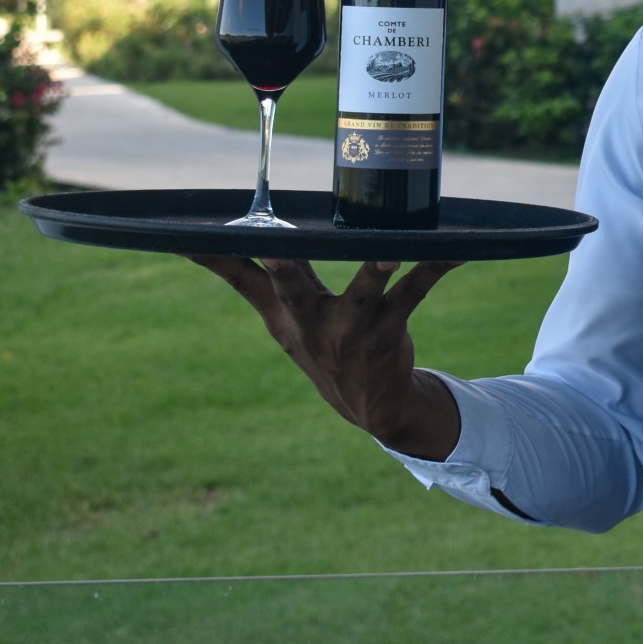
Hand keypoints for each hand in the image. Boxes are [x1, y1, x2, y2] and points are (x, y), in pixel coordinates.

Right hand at [188, 255, 464, 459]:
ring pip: (362, 292)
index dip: (214, 258)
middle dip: (284, 268)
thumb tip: (202, 246)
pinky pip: (415, 292)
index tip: (187, 237)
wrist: (374, 406)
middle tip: (278, 248)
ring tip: (389, 247)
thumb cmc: (322, 346)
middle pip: (291, 288)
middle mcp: (312, 321)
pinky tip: (456, 249)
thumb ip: (250, 279)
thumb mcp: (282, 321)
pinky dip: (434, 268)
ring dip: (375, 269)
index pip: (242, 278)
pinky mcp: (389, 330)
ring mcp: (351, 328)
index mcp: (283, 312)